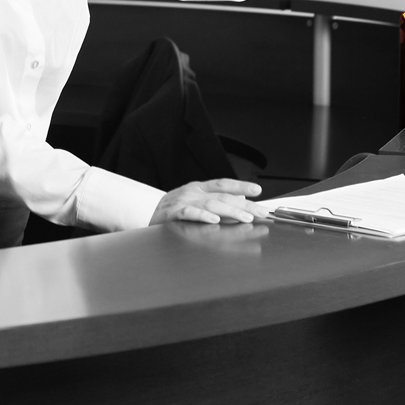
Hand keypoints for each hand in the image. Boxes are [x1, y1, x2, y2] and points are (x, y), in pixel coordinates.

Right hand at [150, 178, 264, 225]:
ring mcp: (182, 202)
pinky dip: (202, 216)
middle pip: (222, 196)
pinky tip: (215, 220)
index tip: (257, 191)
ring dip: (230, 211)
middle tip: (261, 212)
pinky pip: (189, 213)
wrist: (143, 216)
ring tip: (246, 218)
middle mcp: (192, 192)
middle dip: (244, 204)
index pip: (222, 184)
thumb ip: (216, 201)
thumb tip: (240, 201)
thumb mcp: (194, 202)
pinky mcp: (172, 214)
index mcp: (198, 188)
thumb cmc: (171, 211)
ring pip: (211, 204)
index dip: (241, 186)